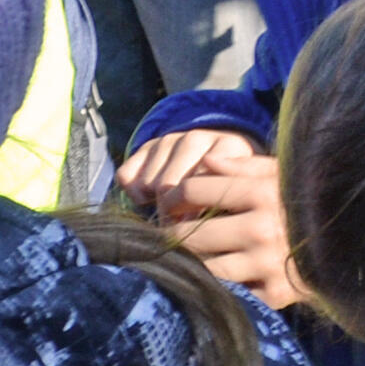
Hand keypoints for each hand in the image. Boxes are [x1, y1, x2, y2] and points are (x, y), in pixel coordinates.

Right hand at [118, 127, 258, 217]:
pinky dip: (133, 192)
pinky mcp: (147, 144)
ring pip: (147, 183)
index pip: (202, 183)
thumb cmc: (230, 185)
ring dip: (153, 202)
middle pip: (169, 186)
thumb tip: (187, 226)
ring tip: (171, 209)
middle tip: (180, 226)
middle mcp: (196, 138)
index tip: (197, 227)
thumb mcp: (238, 194)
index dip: (194, 212)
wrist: (219, 155)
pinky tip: (151, 197)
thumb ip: (224, 205)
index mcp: (228, 146)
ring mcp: (169, 139)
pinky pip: (126, 175)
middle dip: (171, 213)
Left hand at [160, 150, 303, 308]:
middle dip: (175, 234)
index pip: (194, 191)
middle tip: (170, 235)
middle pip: (191, 233)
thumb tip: (206, 161)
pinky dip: (223, 286)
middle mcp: (261, 228)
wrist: (356, 243)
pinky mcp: (274, 294)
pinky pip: (231, 291)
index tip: (169, 204)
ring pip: (205, 266)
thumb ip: (243, 166)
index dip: (174, 197)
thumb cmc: (309, 202)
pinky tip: (222, 277)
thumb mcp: (282, 174)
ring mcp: (267, 264)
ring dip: (194, 263)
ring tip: (191, 257)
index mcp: (261, 192)